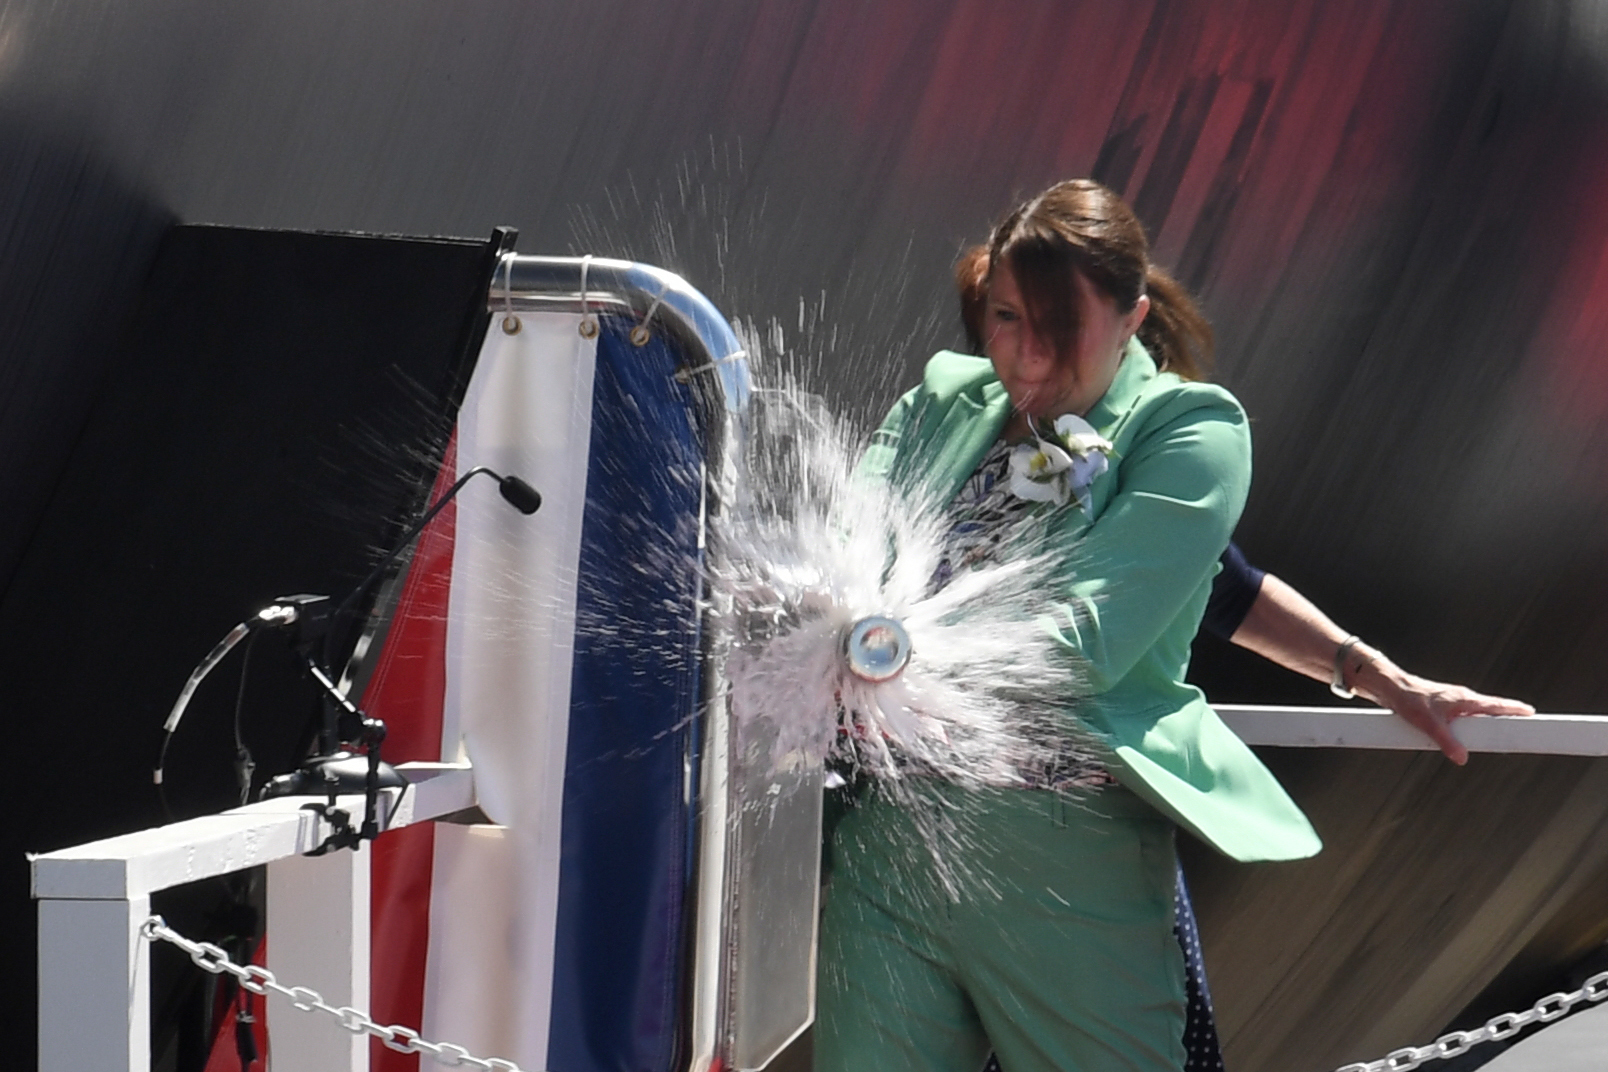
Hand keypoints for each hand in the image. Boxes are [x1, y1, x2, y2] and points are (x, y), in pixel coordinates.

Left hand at [1354, 656, 1534, 764]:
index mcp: (1465, 699)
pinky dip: (1472, 729)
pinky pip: (1464, 721)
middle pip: (1493, 712)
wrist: (1390, 688)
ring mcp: (1454, 704)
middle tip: (1525, 731)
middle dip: (1508, 720)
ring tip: (1502, 739)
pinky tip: (1470, 739)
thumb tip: (1463, 759)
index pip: (1498, 705)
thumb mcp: (1428, 724)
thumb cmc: (1408, 699)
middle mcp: (1463, 700)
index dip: (1516, 710)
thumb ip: (1447, 742)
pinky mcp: (1445, 710)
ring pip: (1478, 718)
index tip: (1534, 715)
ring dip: (1489, 727)